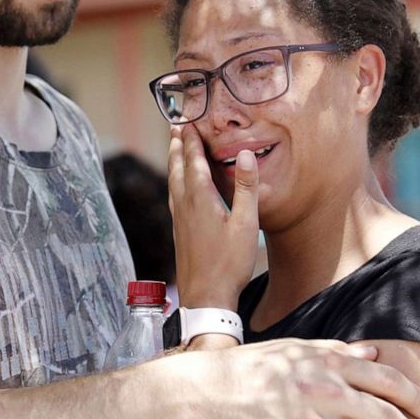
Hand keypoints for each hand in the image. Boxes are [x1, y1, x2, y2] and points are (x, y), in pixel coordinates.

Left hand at [168, 124, 259, 308]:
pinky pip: (174, 197)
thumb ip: (246, 188)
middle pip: (177, 168)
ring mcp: (179, 220)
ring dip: (173, 162)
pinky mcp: (179, 233)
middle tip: (175, 126)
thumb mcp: (246, 224)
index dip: (190, 140)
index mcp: (200, 199)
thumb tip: (245, 153)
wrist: (206, 298)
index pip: (193, 161)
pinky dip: (175, 182)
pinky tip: (178, 188)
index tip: (188, 121)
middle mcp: (184, 206)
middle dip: (177, 146)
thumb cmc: (229, 264)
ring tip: (174, 149)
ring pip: (172, 183)